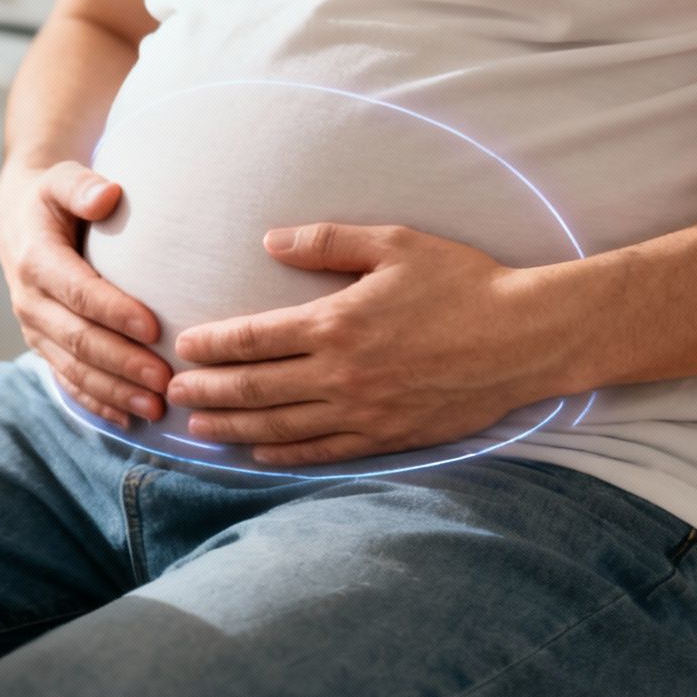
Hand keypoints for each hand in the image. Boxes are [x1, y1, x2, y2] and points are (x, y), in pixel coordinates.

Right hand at [0, 161, 168, 425]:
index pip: (78, 292)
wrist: (18, 220)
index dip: (114, 312)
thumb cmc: (51, 198)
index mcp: (35, 260)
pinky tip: (129, 418)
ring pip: (74, 368)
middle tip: (166, 379)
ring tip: (156, 406)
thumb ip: (82, 185)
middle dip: (122, 363)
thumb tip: (107, 196)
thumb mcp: (61, 178)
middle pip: (78, 340)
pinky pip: (68, 381)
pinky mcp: (44, 346)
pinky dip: (98, 402)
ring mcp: (36, 329)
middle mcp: (30, 301)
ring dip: (114, 390)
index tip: (154, 328)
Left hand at [166, 223, 582, 464]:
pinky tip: (258, 454)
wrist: (525, 337)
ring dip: (233, 429)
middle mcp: (342, 374)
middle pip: (255, 388)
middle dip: (207, 392)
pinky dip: (284, 456)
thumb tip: (270, 241)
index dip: (212, 345)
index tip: (183, 347)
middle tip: (170, 394)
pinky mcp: (388, 436)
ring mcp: (364, 411)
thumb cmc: (462, 283)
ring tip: (198, 429)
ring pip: (281, 427)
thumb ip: (328, 242)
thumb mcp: (394, 244)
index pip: (254, 338)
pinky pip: (323, 452)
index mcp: (337, 322)